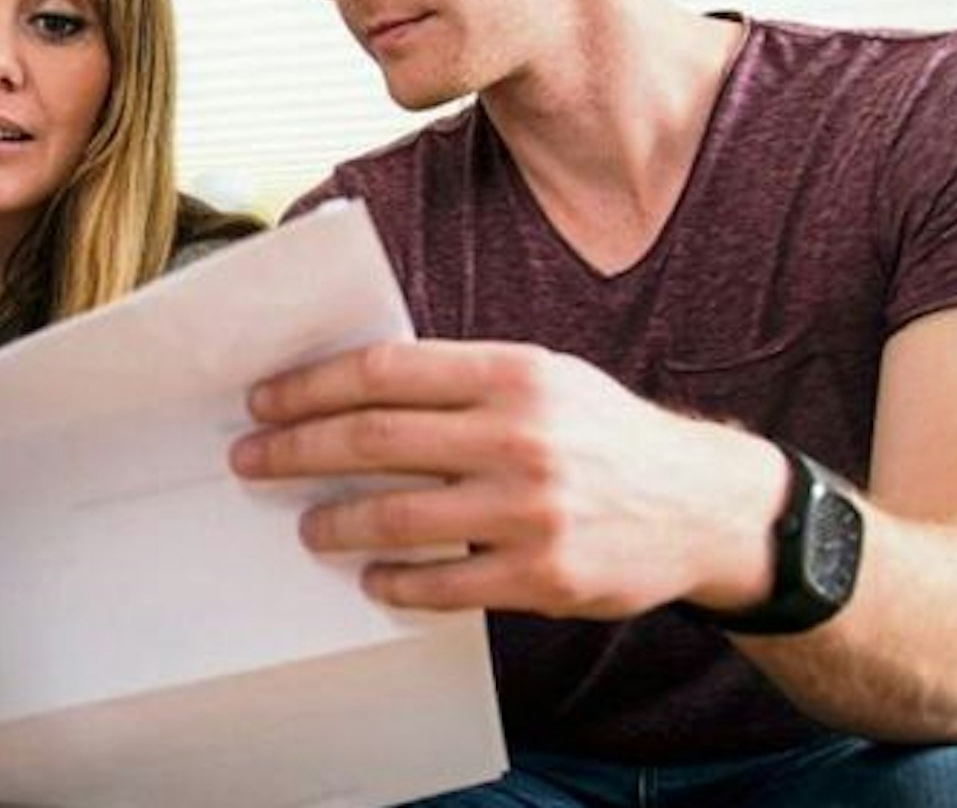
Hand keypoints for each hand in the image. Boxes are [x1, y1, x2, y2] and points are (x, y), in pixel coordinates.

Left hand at [230, 340, 788, 618]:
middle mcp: (518, 435)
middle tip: (252, 460)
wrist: (704, 506)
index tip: (264, 401)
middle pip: (373, 438)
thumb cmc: (602, 435)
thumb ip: (459, 381)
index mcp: (511, 374)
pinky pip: (442, 584)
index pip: (382, 372)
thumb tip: (352, 387)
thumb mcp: (542, 379)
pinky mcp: (542, 574)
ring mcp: (530, 509)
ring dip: (335, 522)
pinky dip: (395, 582)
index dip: (311, 387)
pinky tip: (374, 577)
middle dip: (295, 450)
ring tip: (306, 526)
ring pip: (396, 516)